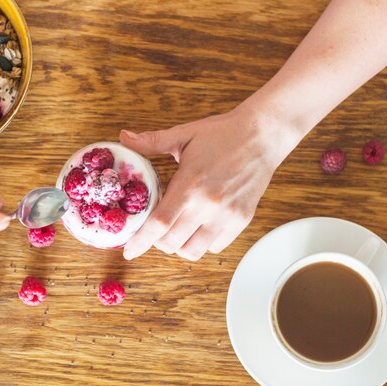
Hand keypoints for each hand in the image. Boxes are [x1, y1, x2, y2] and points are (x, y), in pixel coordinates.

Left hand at [120, 106, 298, 260]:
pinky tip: (198, 226)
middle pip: (172, 243)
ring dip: (179, 245)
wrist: (262, 134)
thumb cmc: (221, 134)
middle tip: (155, 228)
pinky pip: (215, 246)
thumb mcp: (183, 135)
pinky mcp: (241, 220)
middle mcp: (208, 205)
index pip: (159, 223)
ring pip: (193, 251)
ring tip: (177, 229)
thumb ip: (151, 141)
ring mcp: (226, 215)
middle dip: (156, 241)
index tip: (129, 251)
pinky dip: (201, 243)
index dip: (140, 241)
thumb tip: (124, 138)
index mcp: (189, 185)